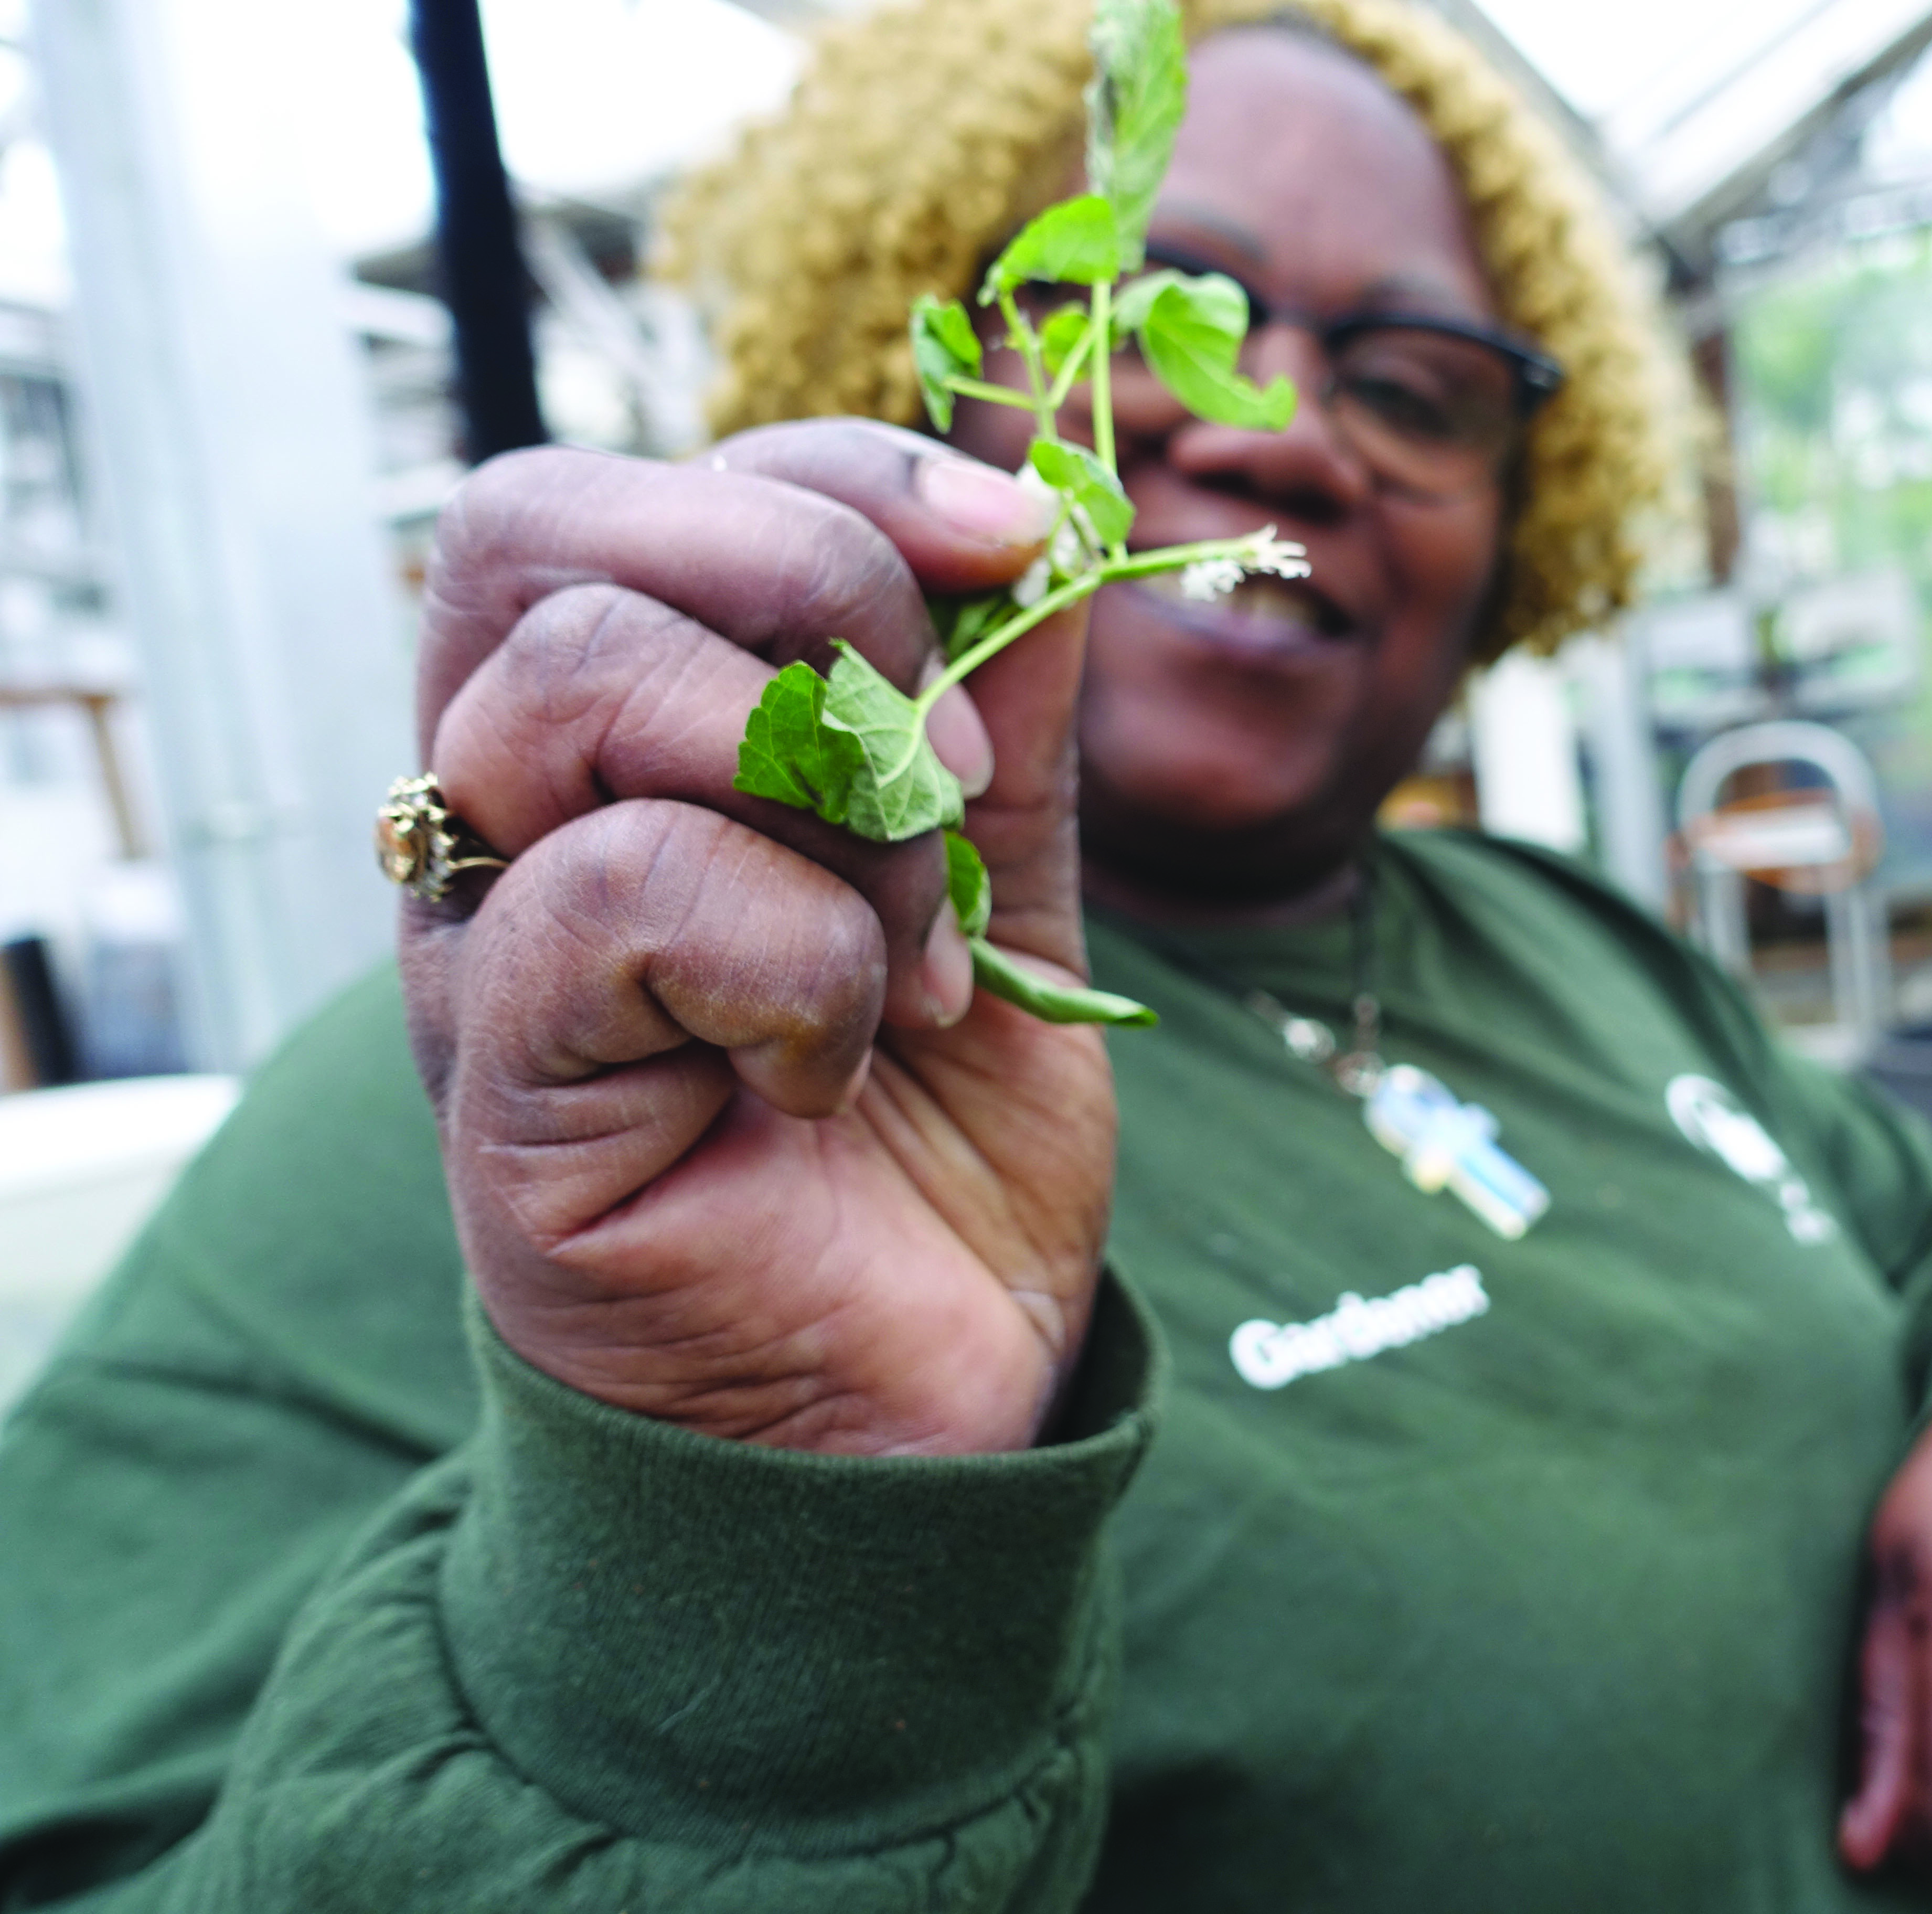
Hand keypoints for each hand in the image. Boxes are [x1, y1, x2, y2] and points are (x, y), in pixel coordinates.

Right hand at [404, 420, 1111, 1456]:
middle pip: (541, 531)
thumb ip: (1007, 720)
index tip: (1033, 542)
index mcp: (625, 752)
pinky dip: (790, 952)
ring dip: (827, 794)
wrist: (901, 1414)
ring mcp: (481, 945)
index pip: (654, 493)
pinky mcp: (498, 1081)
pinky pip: (607, 892)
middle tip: (958, 773)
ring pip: (564, 686)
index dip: (845, 471)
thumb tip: (1052, 509)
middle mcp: (512, 820)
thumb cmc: (929, 1159)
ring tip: (918, 957)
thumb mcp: (1009, 901)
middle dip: (811, 584)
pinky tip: (836, 1064)